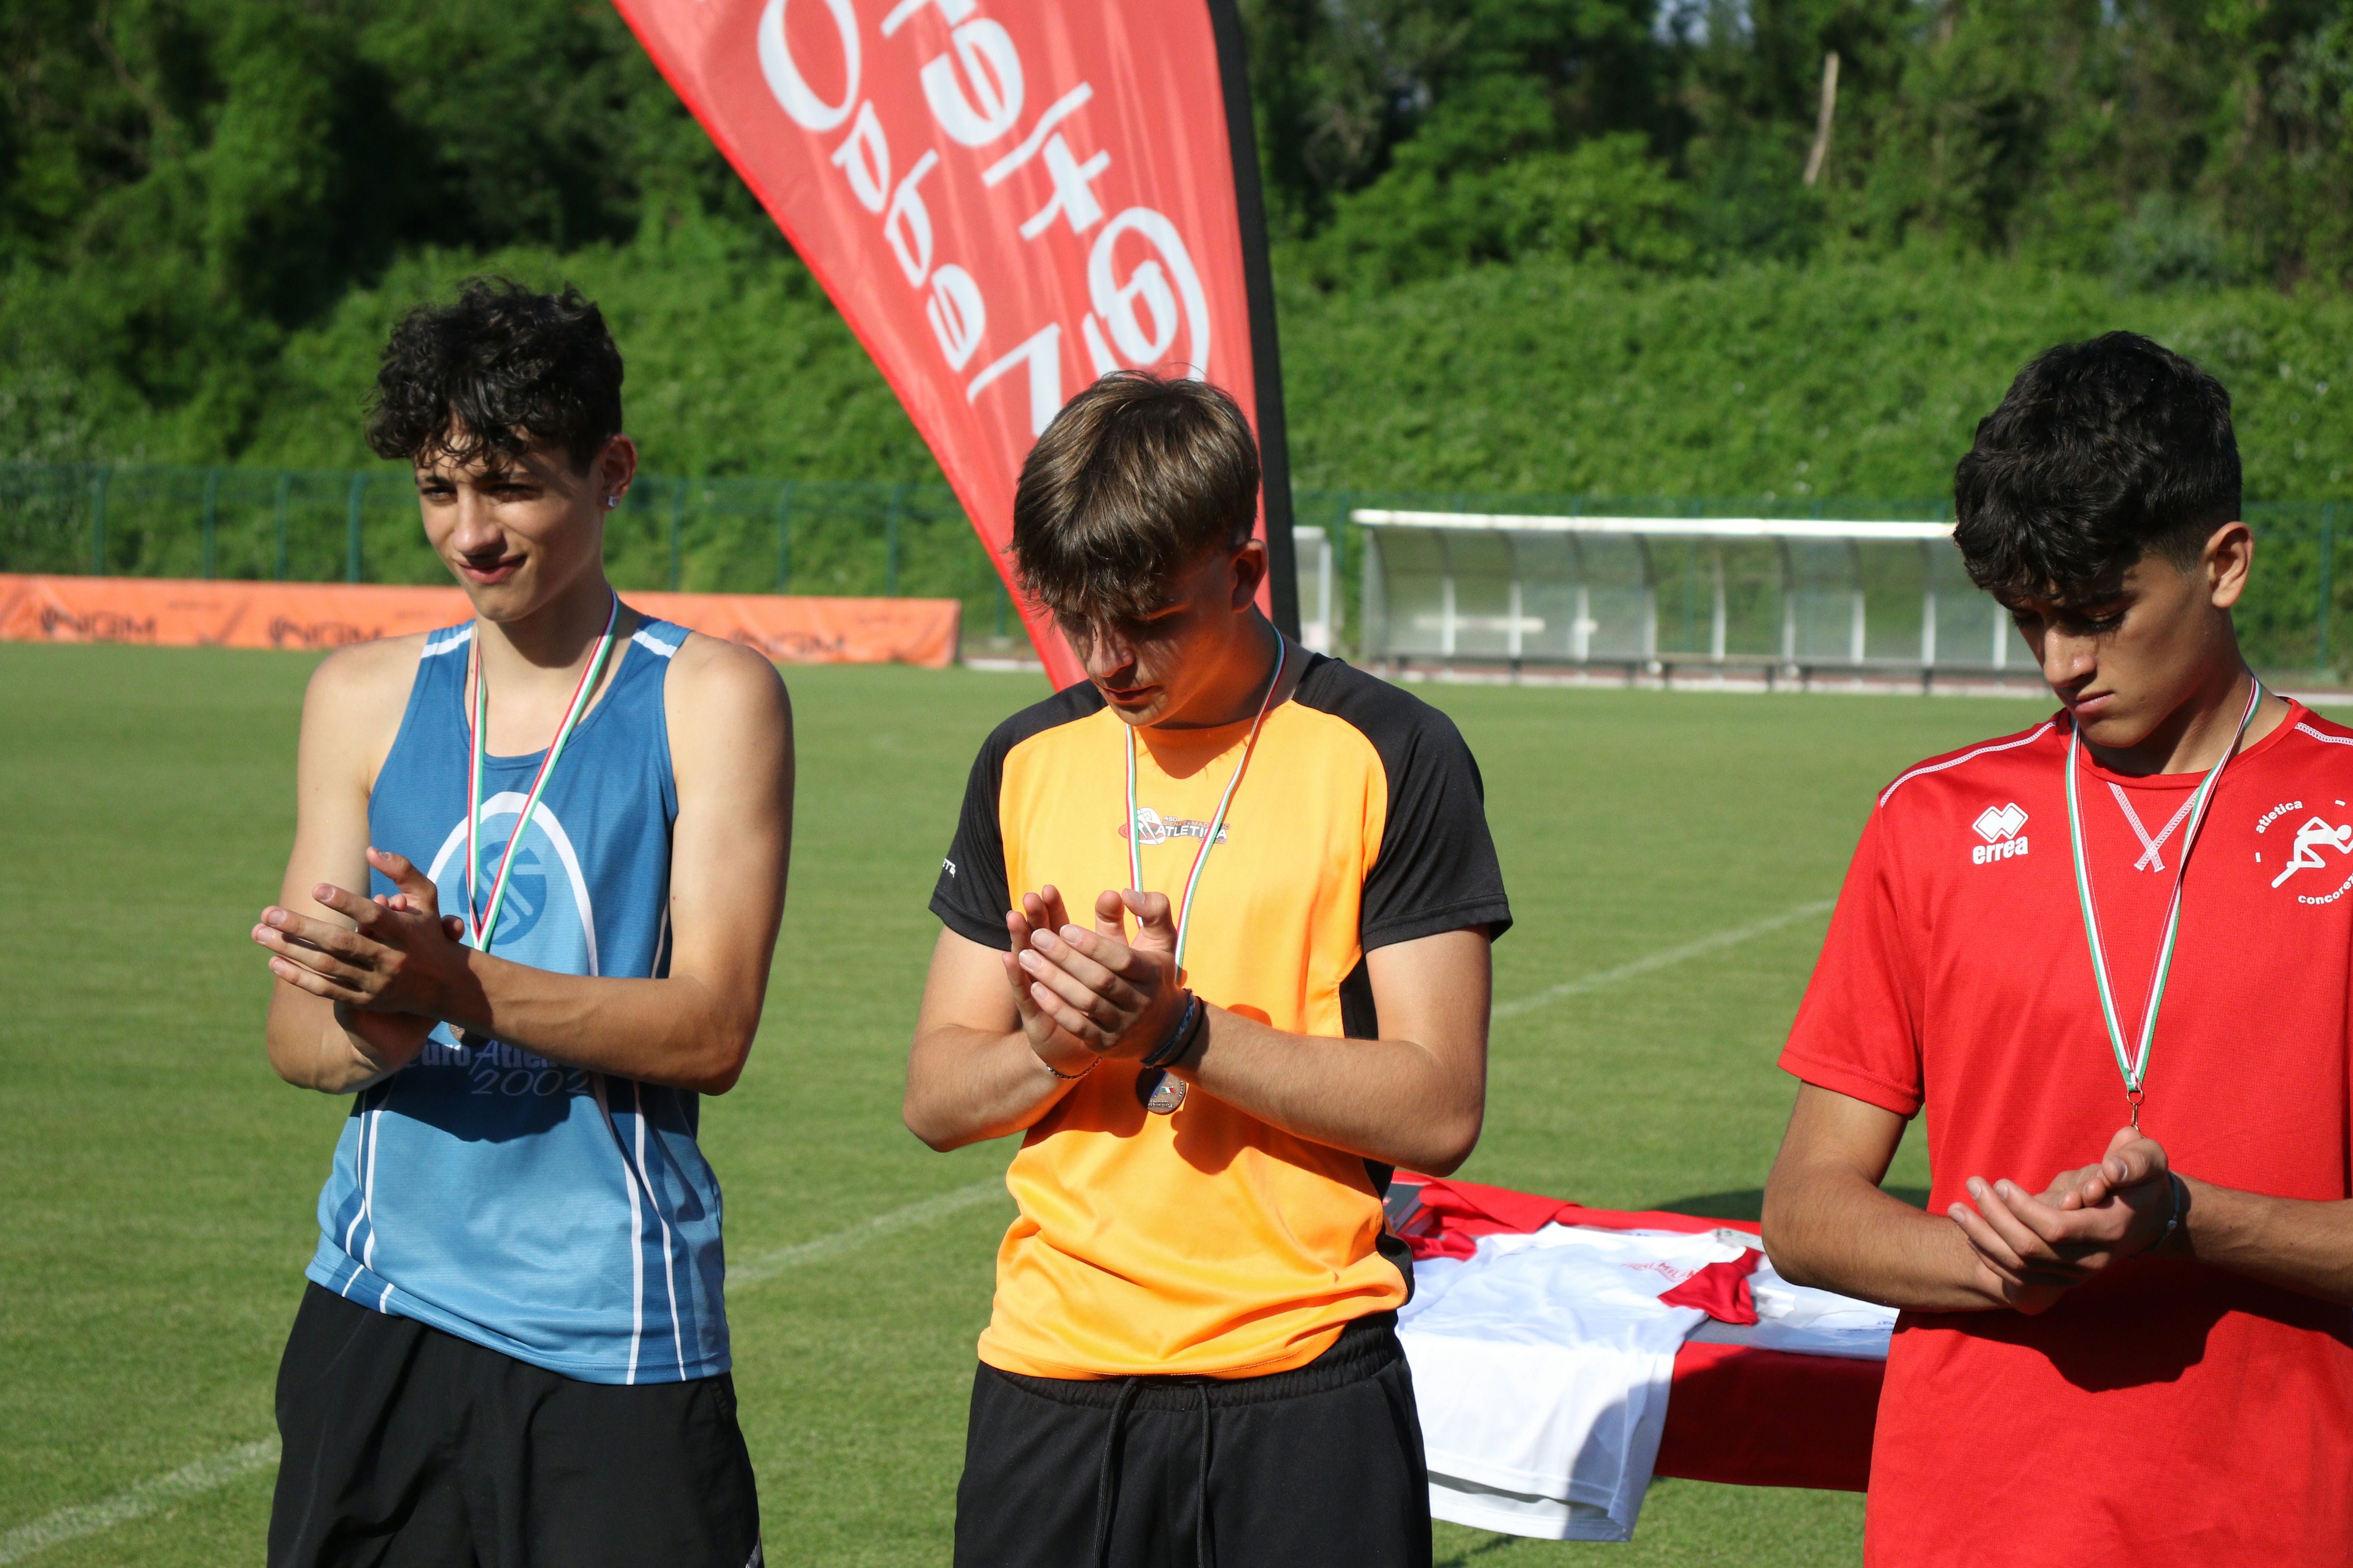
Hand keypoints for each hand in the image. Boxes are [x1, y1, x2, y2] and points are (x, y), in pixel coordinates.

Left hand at [253, 848, 468, 1019]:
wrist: (447, 986)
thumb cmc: (429, 933)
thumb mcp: (427, 898)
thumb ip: (403, 870)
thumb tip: (370, 851)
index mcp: (405, 932)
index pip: (374, 916)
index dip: (346, 902)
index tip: (315, 888)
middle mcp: (391, 959)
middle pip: (341, 943)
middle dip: (302, 927)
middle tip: (268, 912)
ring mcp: (377, 983)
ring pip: (327, 967)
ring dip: (290, 950)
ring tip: (260, 933)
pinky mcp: (366, 1001)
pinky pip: (326, 990)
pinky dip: (299, 978)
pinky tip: (274, 962)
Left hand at [1012, 886, 1183, 1060]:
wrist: (1163, 1028)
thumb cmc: (1154, 973)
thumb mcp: (1161, 940)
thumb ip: (1150, 909)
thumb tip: (1124, 892)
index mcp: (1153, 972)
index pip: (1122, 959)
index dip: (1093, 944)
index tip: (1064, 927)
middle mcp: (1140, 1001)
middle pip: (1099, 980)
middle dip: (1065, 958)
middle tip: (1036, 936)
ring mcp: (1123, 1025)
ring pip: (1085, 1003)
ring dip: (1054, 980)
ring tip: (1026, 957)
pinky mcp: (1107, 1044)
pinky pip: (1078, 1026)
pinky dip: (1056, 1007)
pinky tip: (1034, 988)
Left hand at [1948, 1128, 2176, 1311]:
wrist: (2152, 1216)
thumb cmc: (2143, 1178)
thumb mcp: (2148, 1159)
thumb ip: (2133, 1161)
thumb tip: (2111, 1172)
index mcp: (2110, 1230)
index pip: (2056, 1229)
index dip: (2023, 1209)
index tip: (2000, 1183)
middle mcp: (2092, 1261)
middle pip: (2029, 1250)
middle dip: (1994, 1218)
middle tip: (1972, 1184)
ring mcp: (2076, 1275)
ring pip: (2018, 1267)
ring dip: (1981, 1237)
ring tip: (1955, 1208)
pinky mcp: (2062, 1279)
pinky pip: (2018, 1276)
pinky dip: (1989, 1256)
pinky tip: (1969, 1232)